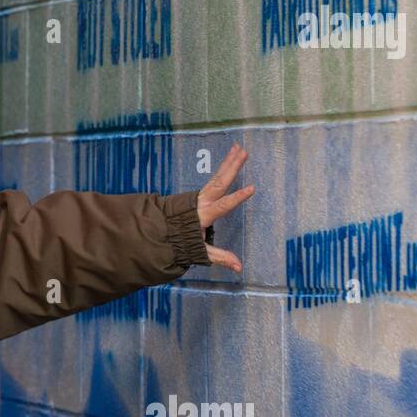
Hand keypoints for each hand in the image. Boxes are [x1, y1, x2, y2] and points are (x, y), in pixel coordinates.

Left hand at [197, 143, 254, 272]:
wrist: (165, 231)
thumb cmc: (185, 241)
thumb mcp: (201, 251)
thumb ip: (220, 257)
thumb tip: (239, 268)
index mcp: (204, 215)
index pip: (223, 205)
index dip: (237, 198)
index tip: (251, 188)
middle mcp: (202, 201)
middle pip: (219, 182)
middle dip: (232, 168)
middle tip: (244, 153)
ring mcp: (201, 195)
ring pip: (217, 176)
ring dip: (229, 162)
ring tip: (240, 148)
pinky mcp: (202, 192)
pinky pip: (215, 177)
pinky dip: (224, 165)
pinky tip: (232, 155)